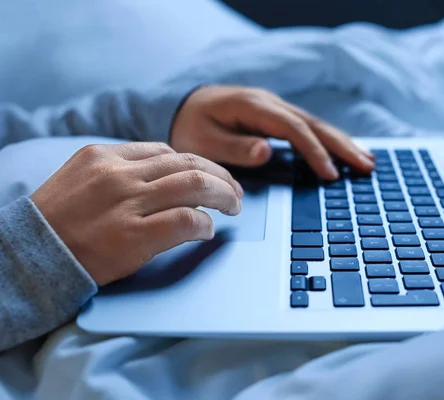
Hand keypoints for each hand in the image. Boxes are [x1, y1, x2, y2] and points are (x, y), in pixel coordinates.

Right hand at [30, 142, 243, 285]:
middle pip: (188, 162)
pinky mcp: (132, 236)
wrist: (26, 256)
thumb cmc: (56, 221)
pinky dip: (204, 224)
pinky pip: (185, 220)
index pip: (166, 151)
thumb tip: (168, 178)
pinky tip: (207, 230)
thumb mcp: (82, 179)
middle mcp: (118, 173)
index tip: (210, 176)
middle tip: (235, 191)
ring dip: (223, 194)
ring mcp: (126, 203)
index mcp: (104, 155)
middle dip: (220, 176)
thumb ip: (120, 172)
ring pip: (194, 184)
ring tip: (233, 206)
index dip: (197, 163)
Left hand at [171, 86, 374, 179]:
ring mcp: (276, 108)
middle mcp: (270, 103)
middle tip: (367, 165)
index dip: (314, 151)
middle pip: (313, 123)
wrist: (186, 106)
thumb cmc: (191, 127)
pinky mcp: (279, 117)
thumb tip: (267, 150)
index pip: (292, 128)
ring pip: (316, 124)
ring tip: (367, 162)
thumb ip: (232, 147)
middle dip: (341, 145)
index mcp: (252, 106)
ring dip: (342, 143)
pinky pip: (309, 129)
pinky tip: (346, 152)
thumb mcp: (201, 141)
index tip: (330, 174)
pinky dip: (330, 141)